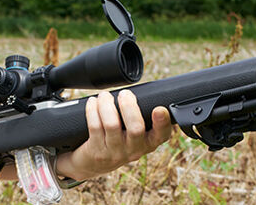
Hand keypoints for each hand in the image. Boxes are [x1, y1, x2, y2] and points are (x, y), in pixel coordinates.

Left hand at [56, 90, 172, 179]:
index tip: (159, 109)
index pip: (162, 135)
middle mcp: (134, 150)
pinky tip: (93, 102)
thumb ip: (139, 117)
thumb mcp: (134, 135)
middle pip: (136, 128)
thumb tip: (136, 91)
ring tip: (105, 95)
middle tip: (124, 93)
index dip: (162, 122)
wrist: (93, 164)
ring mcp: (115, 152)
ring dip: (107, 105)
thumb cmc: (118, 140)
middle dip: (129, 106)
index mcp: (149, 143)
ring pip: (112, 125)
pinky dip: (93, 110)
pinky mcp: (97, 151)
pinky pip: (95, 127)